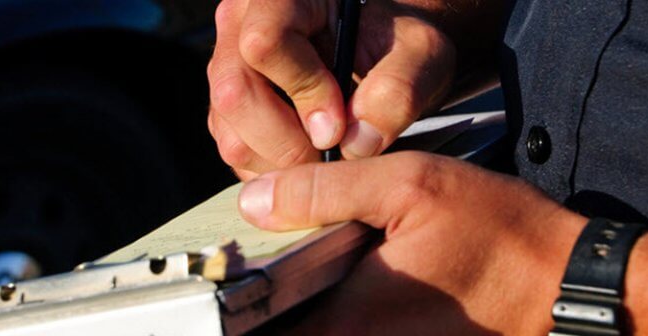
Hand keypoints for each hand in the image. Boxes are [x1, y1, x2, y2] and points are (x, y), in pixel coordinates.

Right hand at [207, 0, 456, 178]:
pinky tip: (312, 161)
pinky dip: (278, 174)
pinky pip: (238, 159)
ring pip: (233, 136)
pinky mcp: (227, 116)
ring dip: (284, 165)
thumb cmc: (397, 48)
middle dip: (289, 142)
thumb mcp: (420, 56)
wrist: (383, 59)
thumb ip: (399, 90)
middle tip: (334, 153)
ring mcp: (227, 74)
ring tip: (329, 158)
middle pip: (236, 95)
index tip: (340, 122)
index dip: (303, 90)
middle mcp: (239, 28)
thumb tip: (356, 142)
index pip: (266, 43)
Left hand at [237, 151, 586, 333]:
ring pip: (316, 331)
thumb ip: (324, 190)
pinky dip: (335, 306)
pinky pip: (350, 330)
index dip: (236, 300)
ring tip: (307, 256)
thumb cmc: (501, 237)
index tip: (229, 271)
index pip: (259, 330)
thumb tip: (254, 199)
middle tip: (272, 252)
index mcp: (347, 321)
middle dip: (270, 296)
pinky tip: (350, 268)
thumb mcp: (410, 186)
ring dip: (302, 301)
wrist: (567, 284)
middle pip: (285, 332)